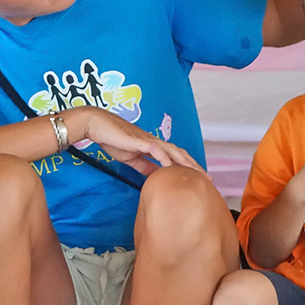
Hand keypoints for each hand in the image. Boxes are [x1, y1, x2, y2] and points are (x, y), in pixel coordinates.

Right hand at [79, 108, 207, 177]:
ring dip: (185, 162)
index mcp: (153, 147)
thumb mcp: (131, 158)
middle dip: (194, 166)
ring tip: (195, 173)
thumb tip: (156, 176)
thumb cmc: (113, 139)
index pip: (176, 157)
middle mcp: (154, 142)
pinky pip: (155, 149)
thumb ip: (144, 167)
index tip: (199, 179)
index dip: (189, 167)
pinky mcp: (138, 141)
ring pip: (172, 150)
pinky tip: (170, 167)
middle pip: (180, 153)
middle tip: (207, 179)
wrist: (97, 125)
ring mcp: (147, 140)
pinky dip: (164, 158)